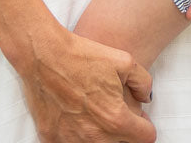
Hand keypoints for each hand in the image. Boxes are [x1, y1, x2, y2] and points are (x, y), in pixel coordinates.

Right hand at [16, 30, 155, 142]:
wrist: (45, 56)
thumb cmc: (83, 56)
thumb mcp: (125, 61)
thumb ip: (143, 83)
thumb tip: (146, 98)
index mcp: (116, 119)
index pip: (145, 138)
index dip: (146, 126)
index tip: (140, 120)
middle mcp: (95, 137)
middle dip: (124, 132)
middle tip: (116, 113)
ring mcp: (71, 141)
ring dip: (101, 135)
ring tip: (95, 113)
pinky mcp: (52, 140)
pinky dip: (76, 135)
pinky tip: (75, 117)